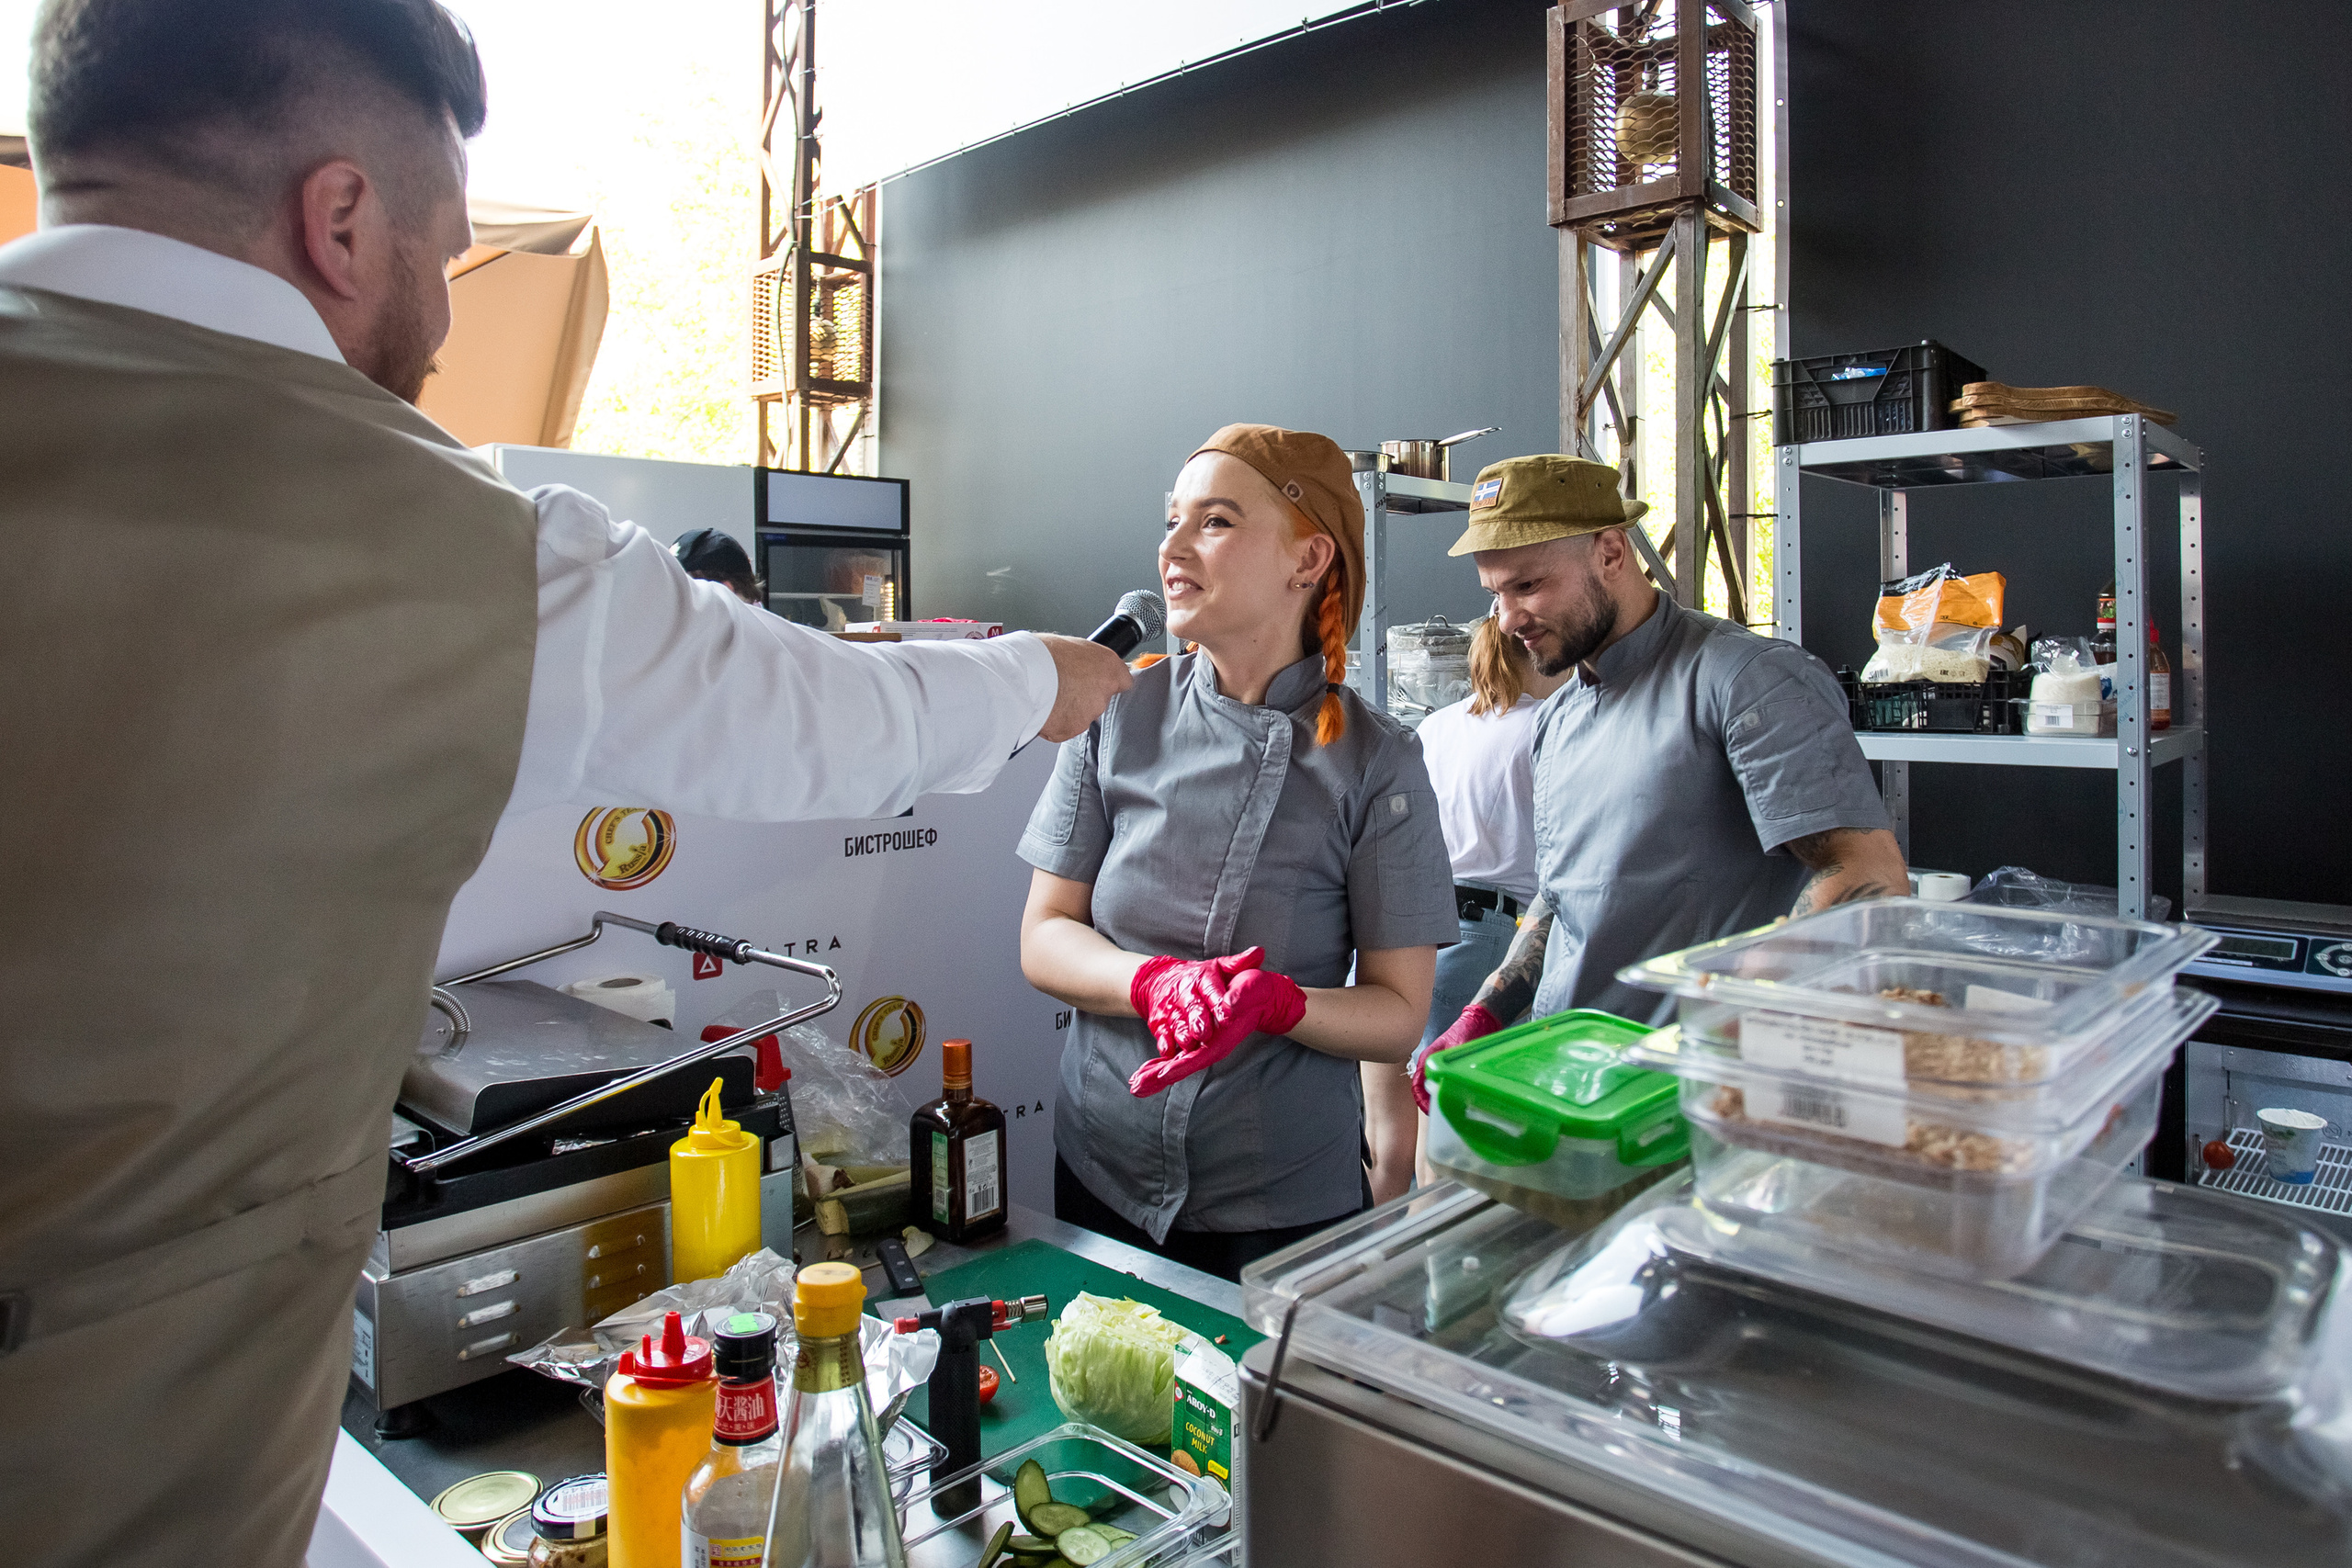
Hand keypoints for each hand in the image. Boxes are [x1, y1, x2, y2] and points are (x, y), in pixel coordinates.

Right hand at [1035, 634, 1134, 742]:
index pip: (1123, 680)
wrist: (1024, 675)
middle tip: (1064, 685)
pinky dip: (1057, 721)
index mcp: (1109, 666)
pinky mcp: (1072, 728)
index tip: (1098, 681)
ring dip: (1070, 709)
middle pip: (1100, 699)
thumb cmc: (1043, 654)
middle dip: (1084, 696)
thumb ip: (1086, 660)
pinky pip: (1065, 727)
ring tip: (1050, 695)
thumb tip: (1082, 664)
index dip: (1107, 681)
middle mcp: (1104, 692)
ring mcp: (1089, 712)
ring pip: (1082, 715)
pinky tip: (1045, 707)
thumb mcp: (1072, 645)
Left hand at [1127, 959, 1308, 1097]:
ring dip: (1154, 1074)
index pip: (1199, 1056)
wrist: (1262, 995)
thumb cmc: (1256, 991)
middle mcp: (1211, 1047)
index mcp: (1222, 1038)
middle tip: (1137, 1087)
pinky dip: (1160, 1064)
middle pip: (1182, 1066)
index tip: (1164, 1074)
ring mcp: (1204, 1046)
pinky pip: (1176, 1056)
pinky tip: (1144, 1072)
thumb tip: (1228, 1006)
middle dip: (1159, 1076)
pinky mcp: (1199, 1042)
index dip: (1182, 1065)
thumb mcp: (1249, 989)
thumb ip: (1238, 998)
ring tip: (1135, 1085)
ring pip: (1176, 1064)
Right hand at [1130, 947, 1267, 1054]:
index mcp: (1202, 979)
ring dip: (1181, 1035)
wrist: (1159, 979)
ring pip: (1176, 1024)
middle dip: (1197, 1021)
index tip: (1227, 1015)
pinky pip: (1161, 1035)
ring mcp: (1170, 1009)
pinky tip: (1169, 1052)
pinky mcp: (1159, 1023)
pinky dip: (1164, 1044)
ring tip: (1188, 1045)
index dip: (1219, 1003)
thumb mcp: (1218, 966)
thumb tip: (1259, 952)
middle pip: (1192, 1008)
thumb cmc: (1198, 977)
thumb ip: (1238, 963)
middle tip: (1204, 1034)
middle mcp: (1184, 993)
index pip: (1211, 990)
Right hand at [1408, 1002, 1503, 1113]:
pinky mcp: (1448, 1069)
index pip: (1417, 1085)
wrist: (1479, 1021)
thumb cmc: (1467, 1029)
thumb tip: (1444, 1077)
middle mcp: (1429, 1065)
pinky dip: (1446, 1095)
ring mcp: (1438, 1067)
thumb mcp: (1459, 1044)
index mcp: (1426, 1059)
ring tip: (1448, 1110)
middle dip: (1430, 1103)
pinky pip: (1442, 1086)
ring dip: (1438, 1100)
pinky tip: (1455, 1100)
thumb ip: (1450, 1059)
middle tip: (1442, 1114)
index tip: (1432, 1111)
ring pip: (1432, 1089)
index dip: (1422, 1100)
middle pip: (1423, 1090)